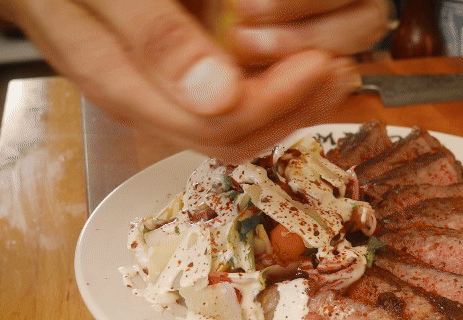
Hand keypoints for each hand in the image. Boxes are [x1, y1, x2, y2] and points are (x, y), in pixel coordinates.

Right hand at [0, 0, 390, 160]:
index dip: (278, 101)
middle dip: (294, 109)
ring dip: (291, 106)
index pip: (218, 125)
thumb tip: (219, 97)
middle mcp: (146, 105)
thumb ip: (155, 37)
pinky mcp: (173, 86)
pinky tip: (298, 66)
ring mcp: (159, 99)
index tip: (317, 62)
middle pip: (235, 140)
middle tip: (338, 68)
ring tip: (333, 70)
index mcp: (124, 85)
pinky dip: (272, 92)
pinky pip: (230, 108)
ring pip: (237, 130)